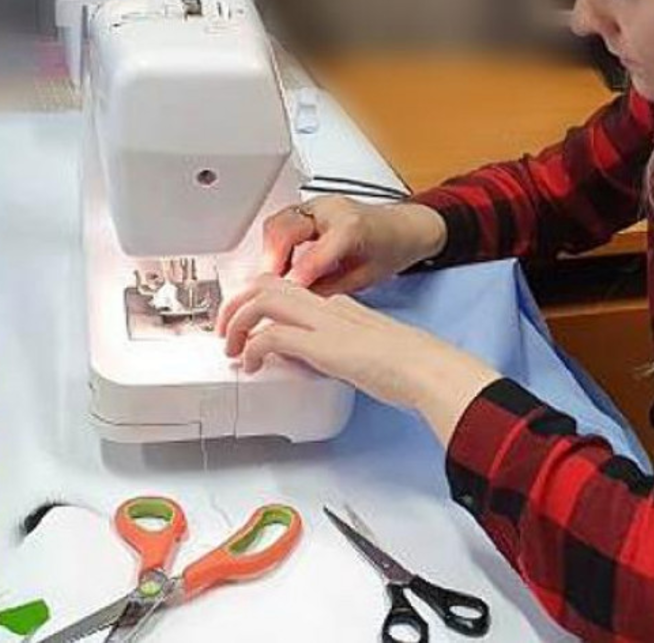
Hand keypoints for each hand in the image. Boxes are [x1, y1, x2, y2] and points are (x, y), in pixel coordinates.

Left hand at [218, 275, 499, 443]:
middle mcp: (327, 306)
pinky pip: (271, 336)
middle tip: (225, 331)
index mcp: (340, 305)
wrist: (427, 369)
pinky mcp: (321, 344)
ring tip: (232, 348)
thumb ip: (342, 348)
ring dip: (238, 322)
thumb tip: (322, 360)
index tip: (247, 322)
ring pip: (262, 301)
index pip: (288, 289)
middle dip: (236, 304)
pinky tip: (251, 365)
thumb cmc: (410, 366)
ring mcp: (323, 322)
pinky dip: (253, 347)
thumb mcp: (368, 349)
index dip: (259, 301)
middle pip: (267, 284)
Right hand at [258, 196, 446, 294]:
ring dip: (268, 252)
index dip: (295, 277)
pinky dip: (274, 244)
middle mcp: (331, 209)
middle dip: (270, 261)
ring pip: (277, 222)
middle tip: (264, 288)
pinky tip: (279, 266)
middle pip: (285, 228)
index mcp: (351, 227)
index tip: (282, 296)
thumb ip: (329, 289)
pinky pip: (282, 222)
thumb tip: (298, 304)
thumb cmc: (391, 249)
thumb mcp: (365, 278)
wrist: (404, 227)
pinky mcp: (309, 207)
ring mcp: (318, 204)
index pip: (314, 253)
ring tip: (269, 280)